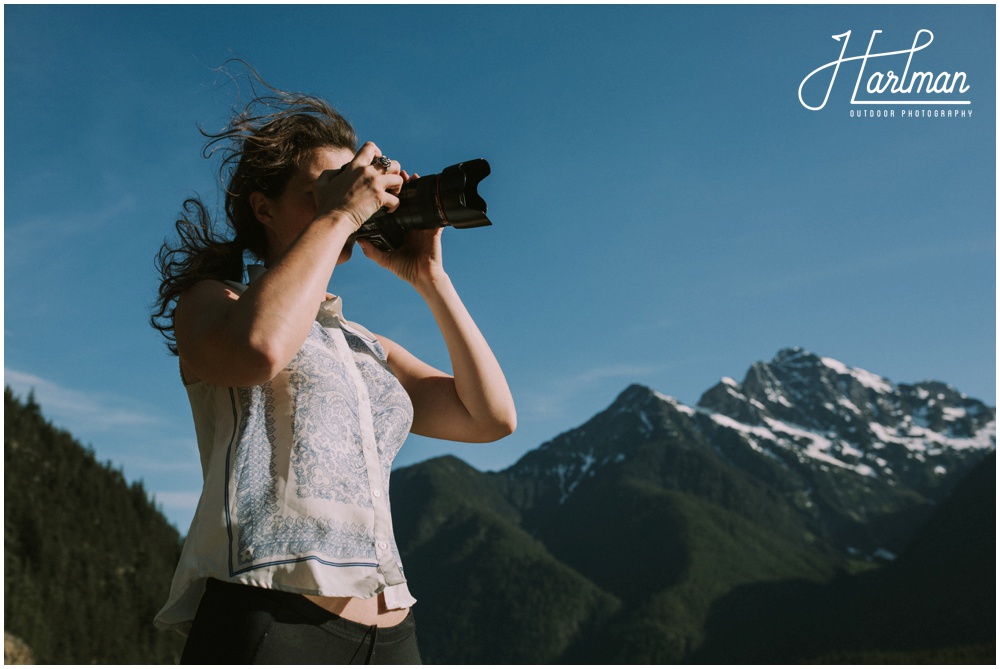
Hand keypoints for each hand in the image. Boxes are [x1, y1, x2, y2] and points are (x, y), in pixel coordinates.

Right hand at [314, 142, 402, 230]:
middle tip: (388, 183)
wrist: (334, 219)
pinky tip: (389, 210)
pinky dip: (395, 205)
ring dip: (397, 187)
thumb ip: (331, 173)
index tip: (378, 162)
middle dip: (394, 172)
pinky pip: (396, 199)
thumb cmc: (326, 204)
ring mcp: (375, 184)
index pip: (370, 147)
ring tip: (391, 195)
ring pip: (398, 178)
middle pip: (392, 163)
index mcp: (354, 166)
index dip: (378, 153)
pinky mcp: (380, 197)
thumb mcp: (321, 183)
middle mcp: (367, 172)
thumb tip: (338, 172)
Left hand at [357, 170, 446, 287]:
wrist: (423, 278)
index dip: (390, 196)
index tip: (383, 185)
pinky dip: (433, 204)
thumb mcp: (384, 259)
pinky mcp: (433, 229)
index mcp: (400, 229)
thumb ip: (371, 250)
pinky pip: (434, 214)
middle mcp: (411, 225)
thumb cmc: (406, 269)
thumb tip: (359, 240)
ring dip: (417, 190)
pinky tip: (430, 193)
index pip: (395, 208)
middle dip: (403, 187)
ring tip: (412, 177)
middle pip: (407, 201)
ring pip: (420, 203)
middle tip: (398, 175)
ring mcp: (423, 226)